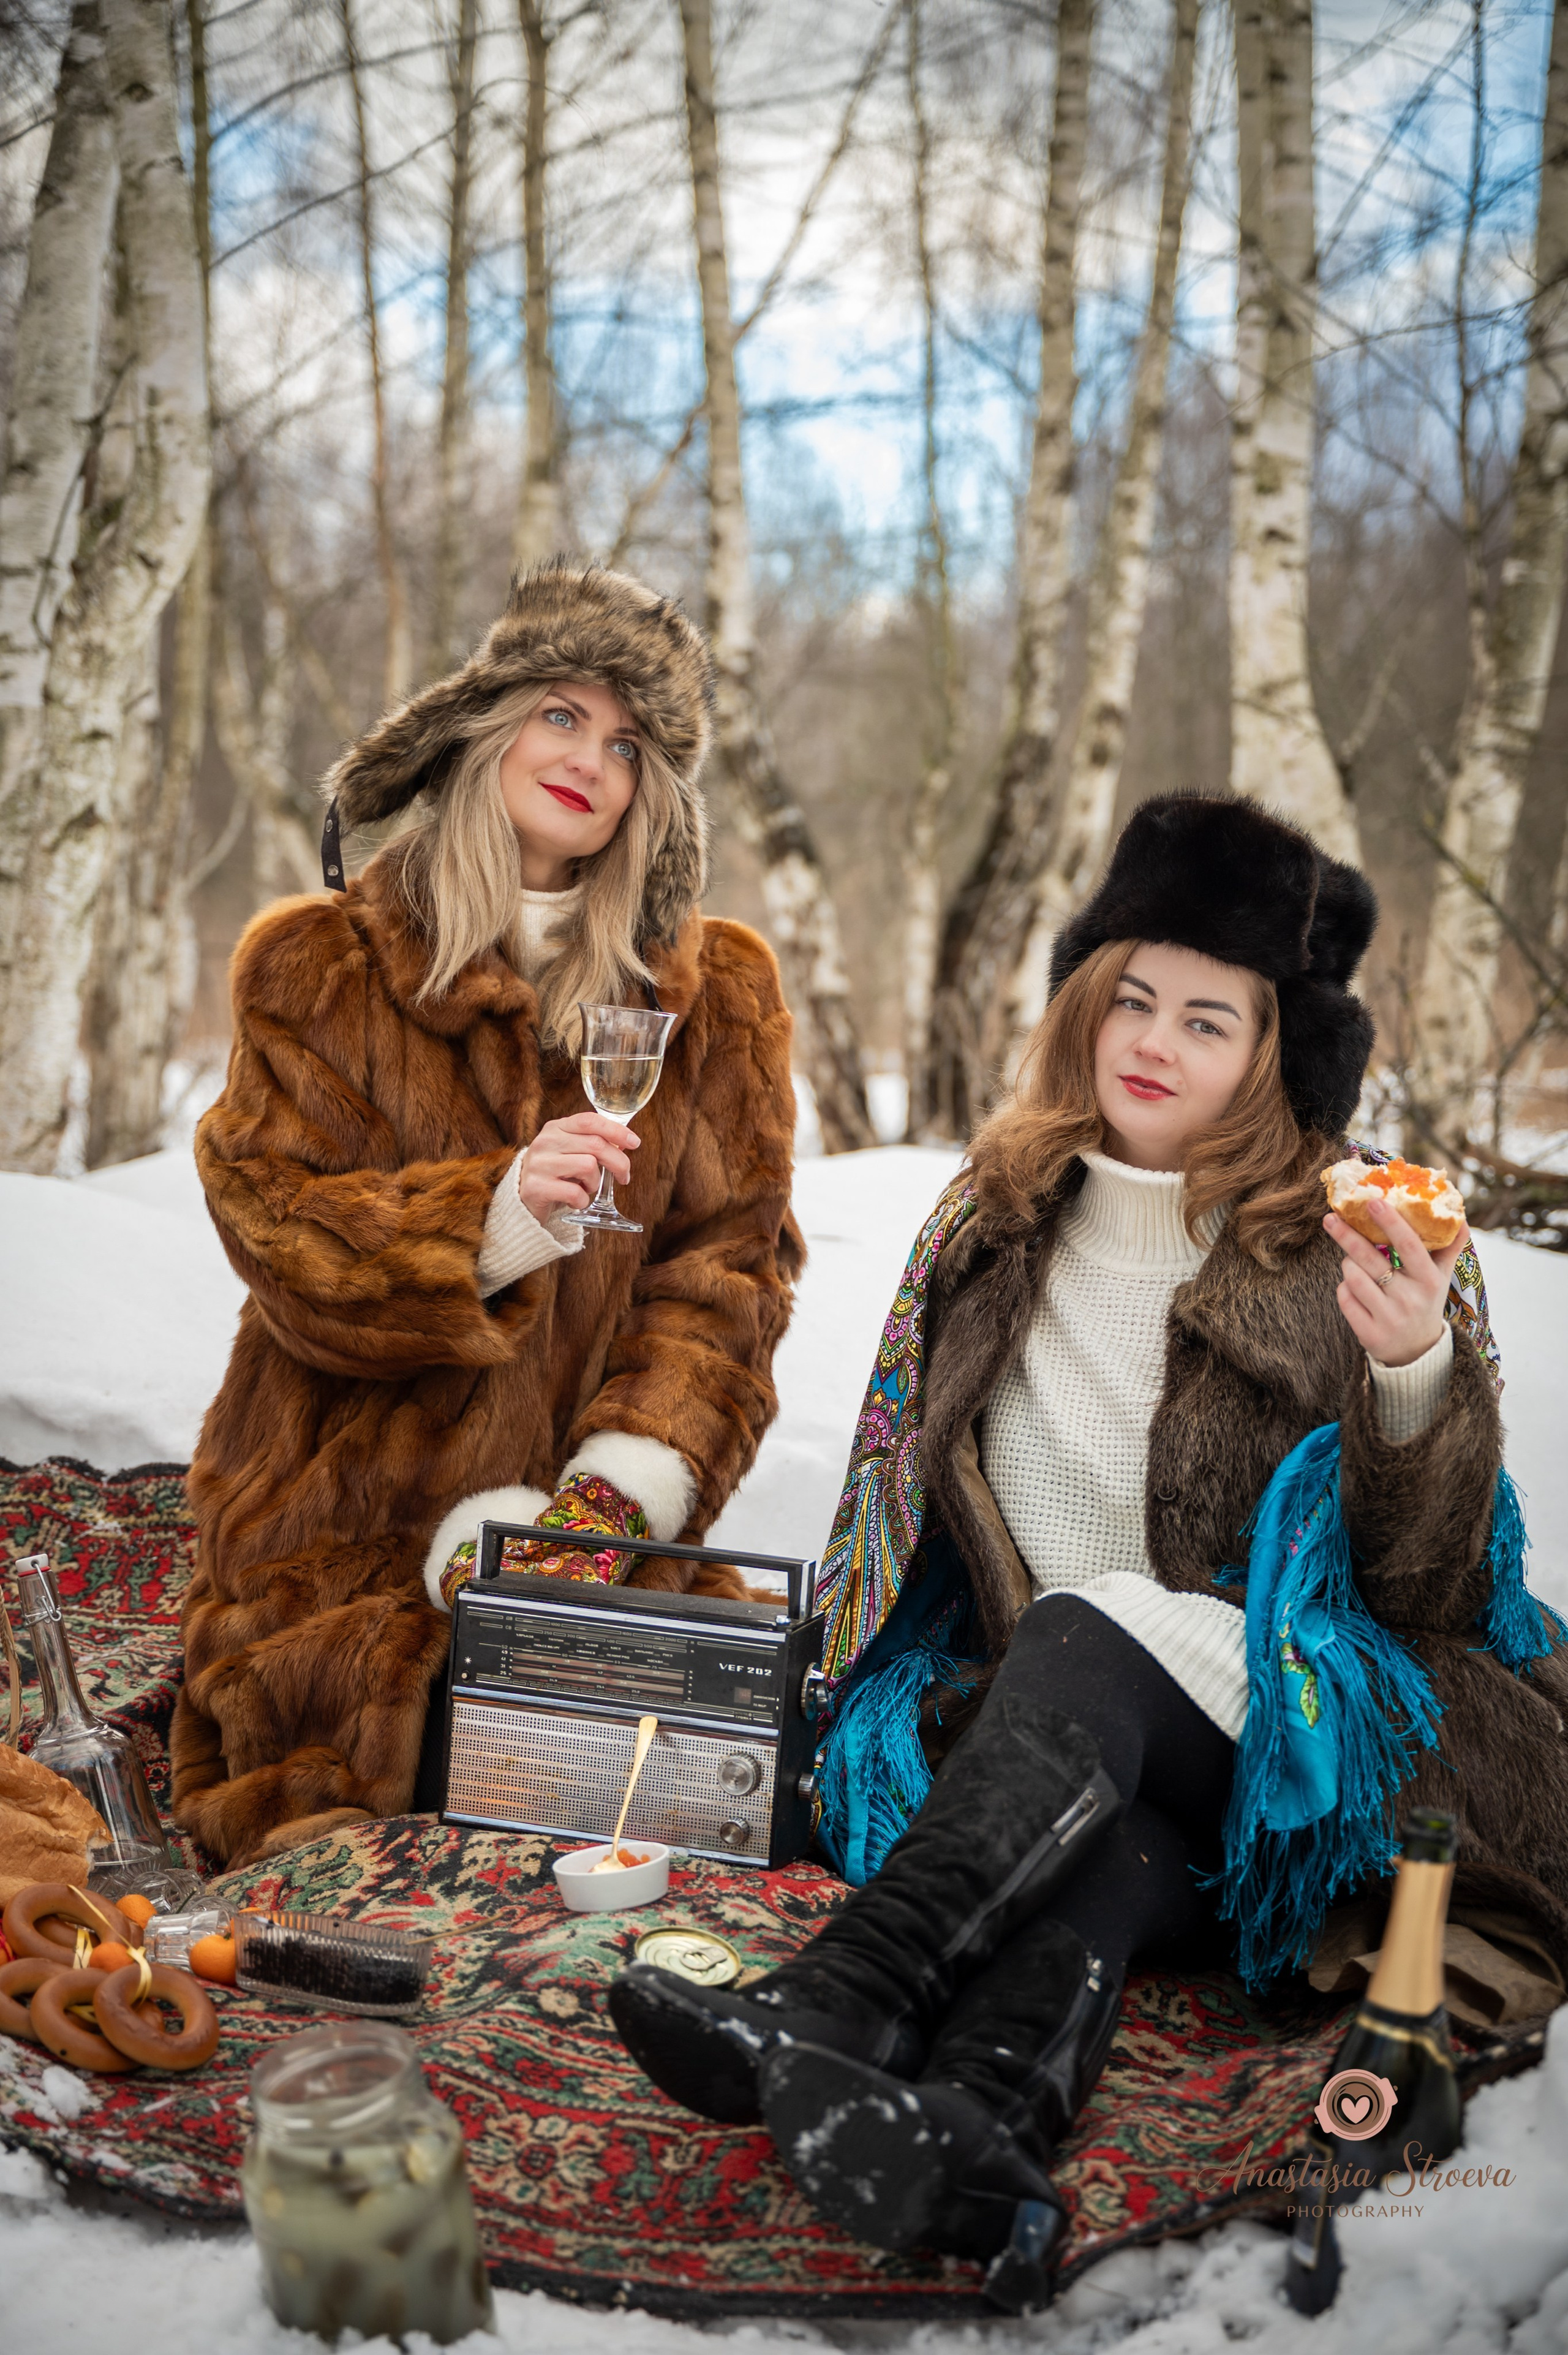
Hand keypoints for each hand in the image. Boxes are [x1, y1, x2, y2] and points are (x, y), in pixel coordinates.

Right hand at [518, 1112, 637, 1220]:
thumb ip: (592, 1144)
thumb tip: (625, 1141)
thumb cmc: (555, 1175)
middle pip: (596, 1145)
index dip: (616, 1130)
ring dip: (595, 1183)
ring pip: (588, 1167)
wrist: (522, 1200)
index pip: (590, 1121)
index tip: (635, 1142)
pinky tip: (575, 1201)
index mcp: (555, 1128)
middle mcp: (545, 1142)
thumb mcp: (570, 1152)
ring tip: (586, 1188)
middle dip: (619, 1162)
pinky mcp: (537, 1188)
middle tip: (624, 1176)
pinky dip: (583, 1201)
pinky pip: (576, 1193)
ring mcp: (539, 1164)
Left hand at [1323, 1198, 1467, 1368]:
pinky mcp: (1369, 1334)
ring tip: (1354, 1263)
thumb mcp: (1441, 1277)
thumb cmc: (1425, 1302)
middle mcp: (1410, 1299)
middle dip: (1347, 1236)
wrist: (1418, 1352)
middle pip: (1371, 1260)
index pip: (1409, 1245)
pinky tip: (1354, 1287)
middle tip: (1331, 1218)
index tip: (1372, 1201)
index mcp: (1429, 1281)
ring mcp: (1389, 1318)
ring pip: (1353, 1277)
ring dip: (1348, 1264)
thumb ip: (1449, 1247)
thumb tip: (1460, 1217)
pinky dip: (1344, 1287)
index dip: (1391, 1222)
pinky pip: (1344, 1297)